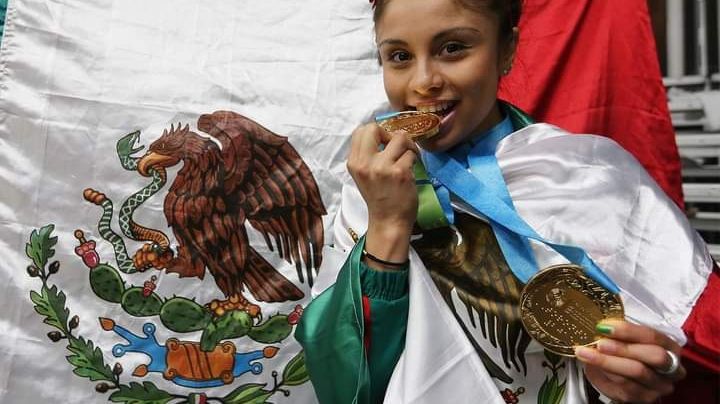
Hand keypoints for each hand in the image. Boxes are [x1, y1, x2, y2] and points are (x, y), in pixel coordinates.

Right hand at [346, 122, 418, 260]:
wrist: (388, 221)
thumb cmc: (379, 197)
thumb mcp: (364, 174)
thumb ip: (368, 155)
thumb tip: (385, 134)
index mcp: (354, 162)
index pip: (361, 130)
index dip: (377, 132)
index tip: (386, 144)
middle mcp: (365, 163)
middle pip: (376, 128)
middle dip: (391, 134)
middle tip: (398, 147)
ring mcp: (382, 168)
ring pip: (400, 138)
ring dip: (408, 146)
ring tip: (408, 158)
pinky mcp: (400, 173)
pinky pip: (412, 154)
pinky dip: (415, 160)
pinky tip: (411, 170)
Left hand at [575, 320, 685, 402]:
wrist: (621, 376)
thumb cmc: (627, 352)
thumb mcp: (627, 338)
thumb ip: (620, 333)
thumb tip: (601, 325)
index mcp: (669, 347)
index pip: (653, 336)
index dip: (628, 330)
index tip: (605, 326)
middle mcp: (670, 369)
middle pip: (653, 357)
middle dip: (623, 348)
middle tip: (600, 343)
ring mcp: (658, 386)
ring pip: (636, 374)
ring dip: (607, 362)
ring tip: (585, 353)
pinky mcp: (643, 398)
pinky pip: (624, 387)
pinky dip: (605, 375)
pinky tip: (591, 366)